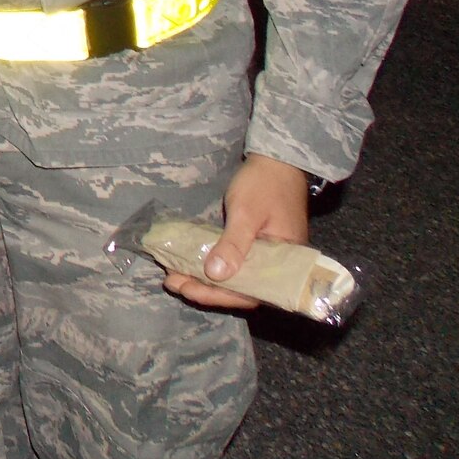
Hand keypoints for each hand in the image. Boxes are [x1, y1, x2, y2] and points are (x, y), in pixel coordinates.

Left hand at [165, 154, 311, 310]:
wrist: (277, 161)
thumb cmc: (265, 184)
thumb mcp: (246, 212)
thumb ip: (234, 244)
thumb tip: (215, 275)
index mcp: (285, 264)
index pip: (252, 293)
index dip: (219, 296)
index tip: (189, 290)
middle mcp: (276, 266)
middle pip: (241, 289)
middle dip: (206, 290)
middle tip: (173, 283)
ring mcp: (265, 256)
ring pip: (234, 277)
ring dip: (205, 279)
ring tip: (174, 276)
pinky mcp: (254, 245)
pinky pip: (233, 262)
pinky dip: (211, 264)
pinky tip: (188, 263)